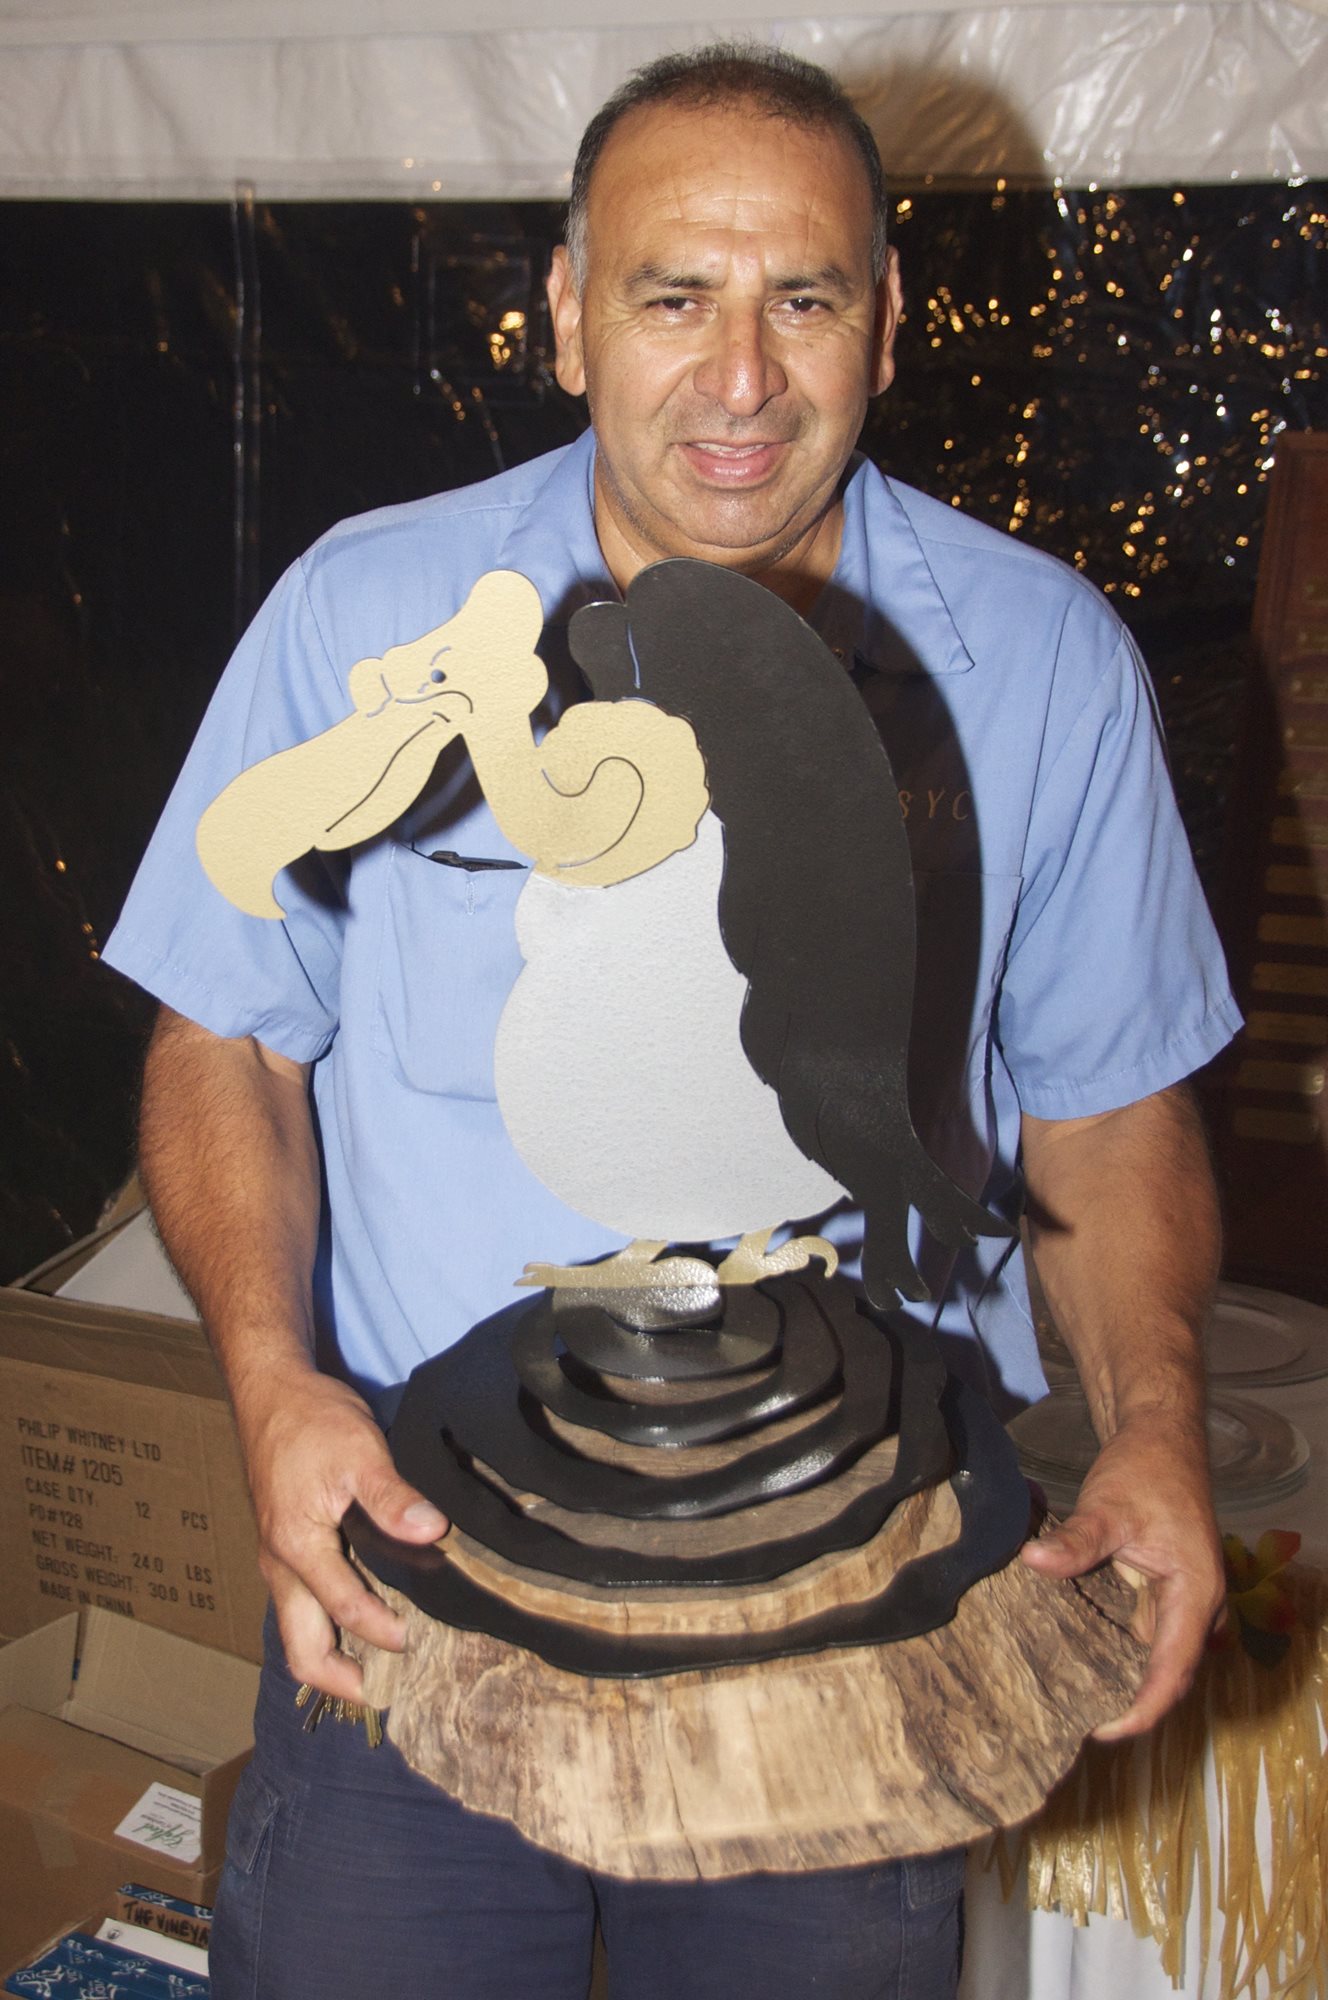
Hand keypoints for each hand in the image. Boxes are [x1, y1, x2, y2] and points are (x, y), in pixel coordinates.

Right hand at [235, 1363, 447, 1699]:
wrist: (270, 1391)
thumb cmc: (311, 1420)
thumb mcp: (359, 1451)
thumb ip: (392, 1497)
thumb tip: (431, 1531)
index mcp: (297, 1546)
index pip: (343, 1609)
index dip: (381, 1634)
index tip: (418, 1646)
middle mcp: (280, 1564)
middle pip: (302, 1650)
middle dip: (342, 1680)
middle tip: (389, 1694)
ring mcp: (277, 1559)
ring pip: (298, 1631)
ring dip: (334, 1656)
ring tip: (382, 1667)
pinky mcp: (283, 1547)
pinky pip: (300, 1605)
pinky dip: (328, 1626)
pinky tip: (365, 1617)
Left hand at [1020, 1414, 1224, 1739]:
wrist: (1161, 1439)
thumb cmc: (1146, 1471)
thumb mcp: (1108, 1507)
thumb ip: (1076, 1541)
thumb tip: (1032, 1561)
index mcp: (1195, 1594)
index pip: (1173, 1671)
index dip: (1142, 1709)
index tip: (1104, 1731)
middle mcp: (1195, 1606)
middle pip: (1164, 1673)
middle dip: (1125, 1701)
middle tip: (1072, 1720)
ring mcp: (1179, 1601)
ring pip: (1151, 1656)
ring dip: (1117, 1675)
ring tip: (1067, 1698)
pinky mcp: (1160, 1592)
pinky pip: (1140, 1633)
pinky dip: (1111, 1647)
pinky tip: (1073, 1656)